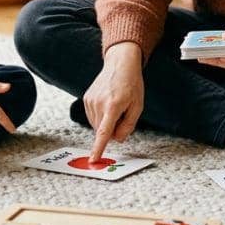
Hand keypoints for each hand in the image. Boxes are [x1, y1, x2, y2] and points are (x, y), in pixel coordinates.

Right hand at [83, 41, 143, 162]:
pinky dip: (100, 117)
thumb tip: (117, 140)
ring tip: (115, 105)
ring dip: (106, 122)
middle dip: (112, 129)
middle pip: (102, 130)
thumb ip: (128, 126)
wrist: (120, 64)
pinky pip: (92, 117)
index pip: (104, 132)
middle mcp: (99, 103)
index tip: (93, 160)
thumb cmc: (132, 85)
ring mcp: (90, 100)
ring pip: (96, 125)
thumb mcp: (137, 106)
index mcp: (113, 106)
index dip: (98, 148)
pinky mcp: (86, 98)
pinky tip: (108, 104)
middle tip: (122, 114)